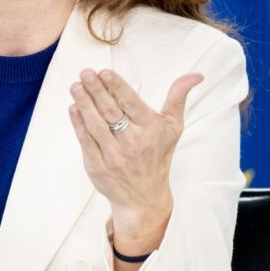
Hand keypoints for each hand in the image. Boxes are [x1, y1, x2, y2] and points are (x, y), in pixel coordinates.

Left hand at [68, 69, 202, 258]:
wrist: (144, 198)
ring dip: (84, 103)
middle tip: (85, 73)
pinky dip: (78, 124)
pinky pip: (86, 141)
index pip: (131, 103)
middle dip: (96, 90)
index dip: (116, 87)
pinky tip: (73, 108)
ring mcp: (113, 156)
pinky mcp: (97, 166)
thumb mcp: (172, 128)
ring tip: (76, 86)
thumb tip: (196, 75)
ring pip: (96, 124)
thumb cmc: (158, 156)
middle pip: (111, 111)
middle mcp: (132, 142)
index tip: (104, 72)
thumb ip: (178, 98)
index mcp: (150, 129)